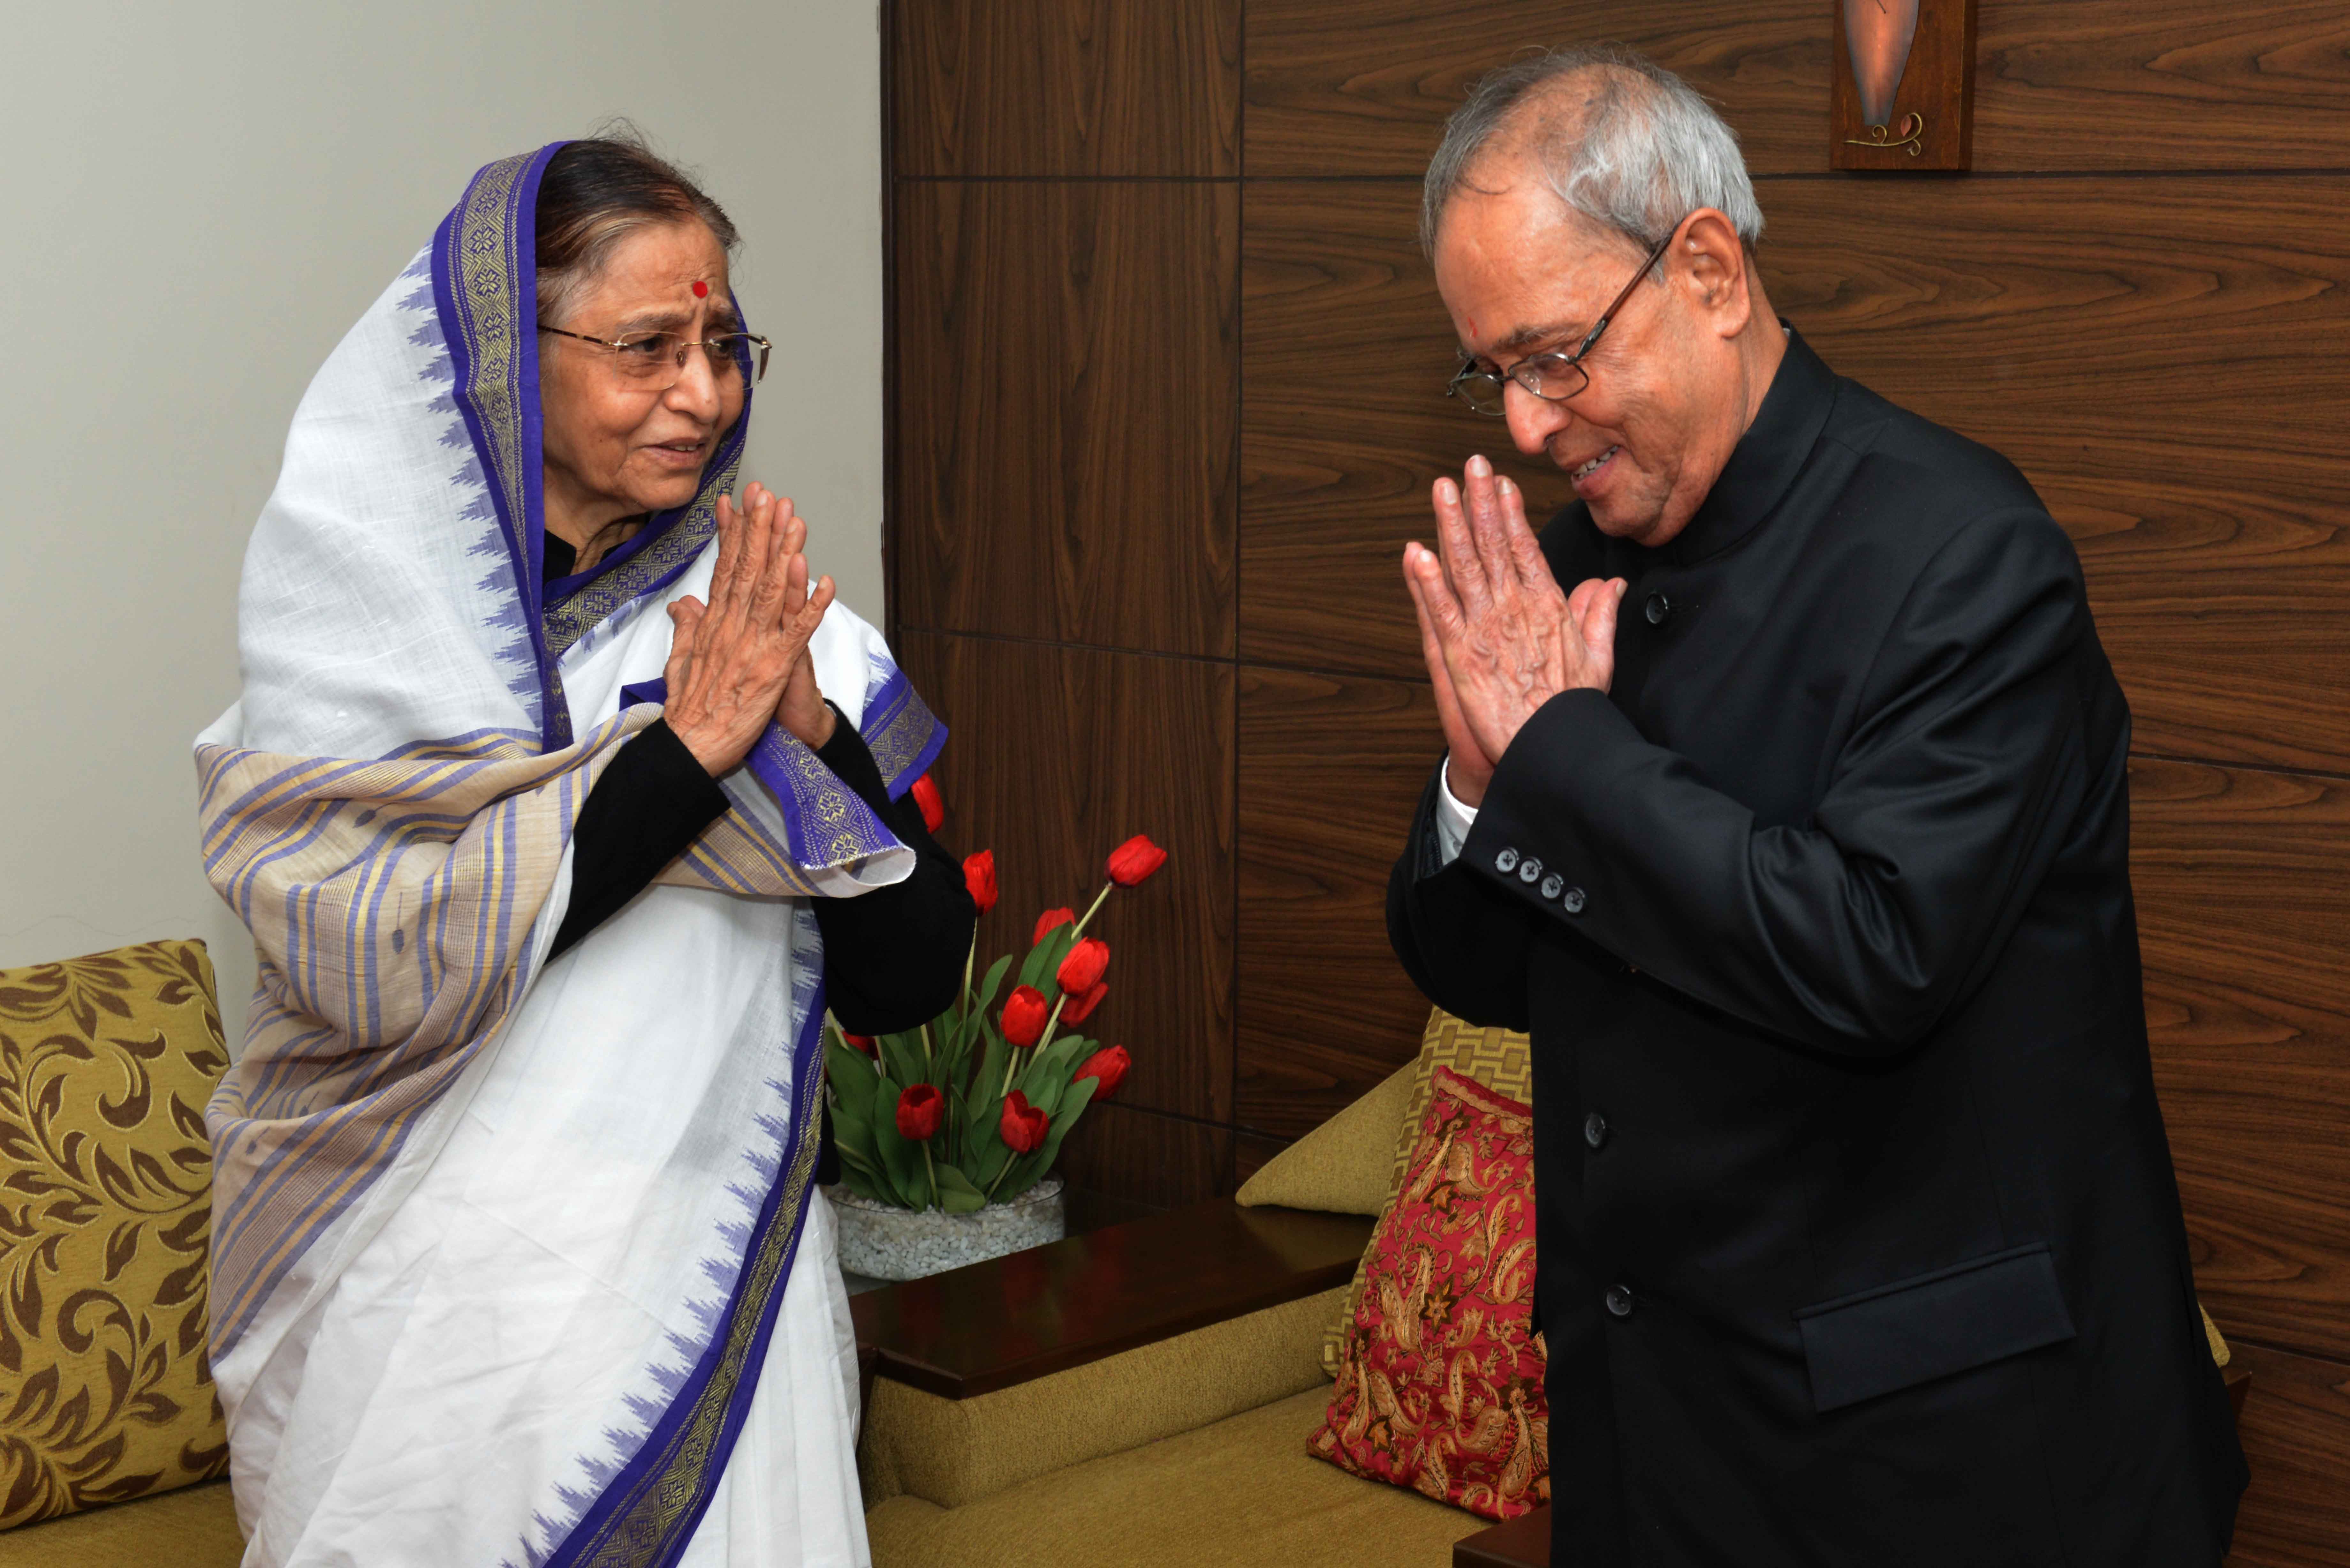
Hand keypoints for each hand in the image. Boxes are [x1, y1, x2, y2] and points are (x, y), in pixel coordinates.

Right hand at [661, 483, 836, 775]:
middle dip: (760, 530)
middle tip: (769, 494)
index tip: (738, 503)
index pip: (725, 570)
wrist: (691, 749)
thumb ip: (686, 629)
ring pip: (772, 592)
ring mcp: (753, 646)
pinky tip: (827, 583)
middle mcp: (732, 628)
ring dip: (786, 554)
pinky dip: (812, 607)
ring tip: (795, 522)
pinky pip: (797, 633)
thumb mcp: (681, 663)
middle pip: (748, 570)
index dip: (733, 534)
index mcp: (714, 625)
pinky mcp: (773, 668)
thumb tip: (683, 603)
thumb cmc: (689, 711)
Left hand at [1402, 455, 1624, 793]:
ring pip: (1465, 566)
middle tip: (1469, 466)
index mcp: (1547, 607)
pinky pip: (1440, 611)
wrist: (1554, 746)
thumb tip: (1610, 584)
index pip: (1526, 548)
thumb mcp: (1598, 658)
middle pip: (1495, 545)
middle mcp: (1515, 610)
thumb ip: (1600, 615)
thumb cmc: (1573, 709)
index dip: (1511, 513)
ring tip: (1441, 490)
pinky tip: (1416, 552)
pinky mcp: (1460, 655)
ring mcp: (1485, 629)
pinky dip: (1426, 581)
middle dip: (1480, 502)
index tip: (1501, 484)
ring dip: (1450, 525)